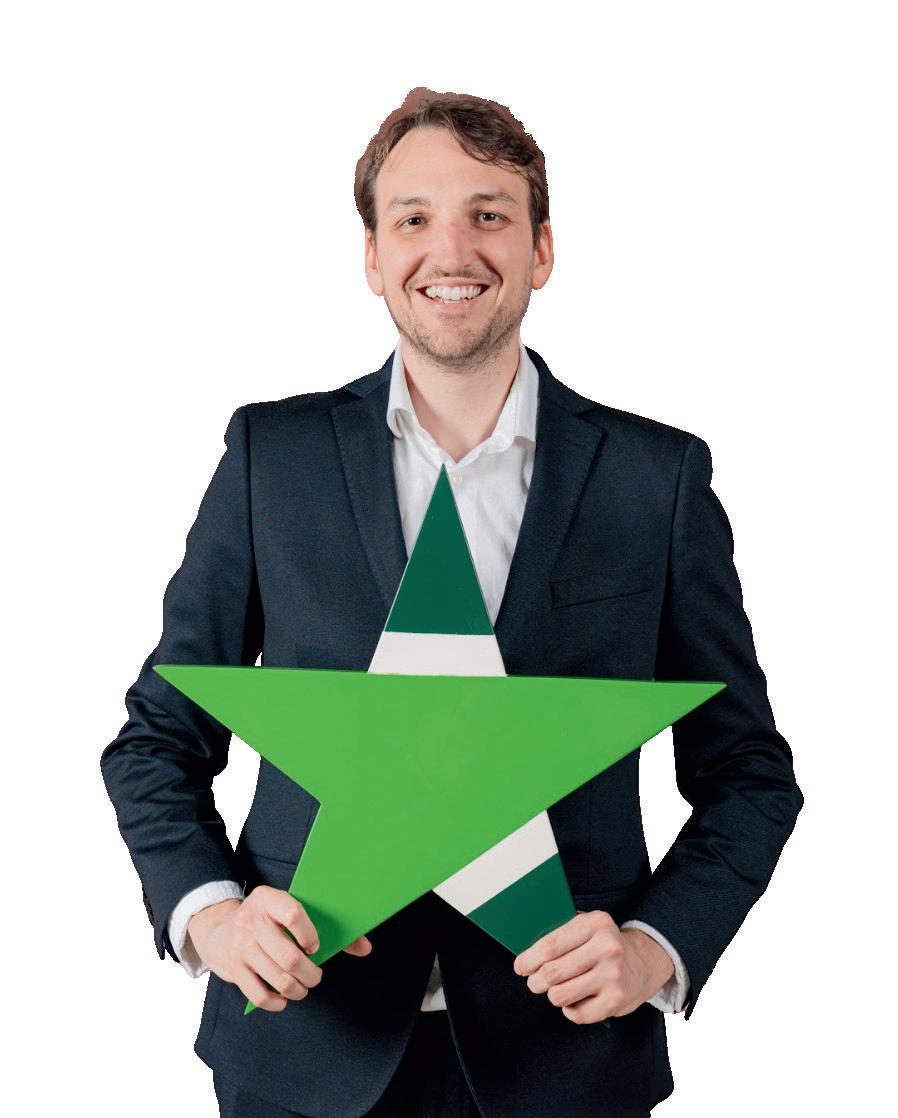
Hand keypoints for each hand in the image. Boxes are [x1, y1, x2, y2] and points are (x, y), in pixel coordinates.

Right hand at [187, 886, 372, 1012]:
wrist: (217, 929)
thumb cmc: (267, 920)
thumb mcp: (287, 910)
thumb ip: (326, 926)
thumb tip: (366, 947)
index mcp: (268, 899)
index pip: (293, 914)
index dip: (309, 934)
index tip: (315, 946)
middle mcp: (252, 921)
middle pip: (289, 956)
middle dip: (310, 974)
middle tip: (316, 977)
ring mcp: (241, 946)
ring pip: (277, 978)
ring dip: (297, 990)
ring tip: (303, 988)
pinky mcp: (233, 970)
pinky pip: (259, 994)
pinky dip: (276, 1003)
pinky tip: (284, 999)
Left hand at [512, 908, 673, 1024]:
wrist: (643, 964)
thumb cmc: (603, 945)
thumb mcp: (587, 927)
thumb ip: (561, 933)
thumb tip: (526, 952)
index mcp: (596, 923)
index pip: (550, 945)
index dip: (529, 959)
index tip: (520, 967)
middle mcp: (607, 948)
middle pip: (552, 972)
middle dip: (536, 981)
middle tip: (534, 982)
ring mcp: (613, 975)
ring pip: (560, 995)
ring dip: (552, 995)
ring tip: (555, 990)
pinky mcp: (616, 1000)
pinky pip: (576, 1014)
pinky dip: (569, 1010)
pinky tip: (574, 1001)